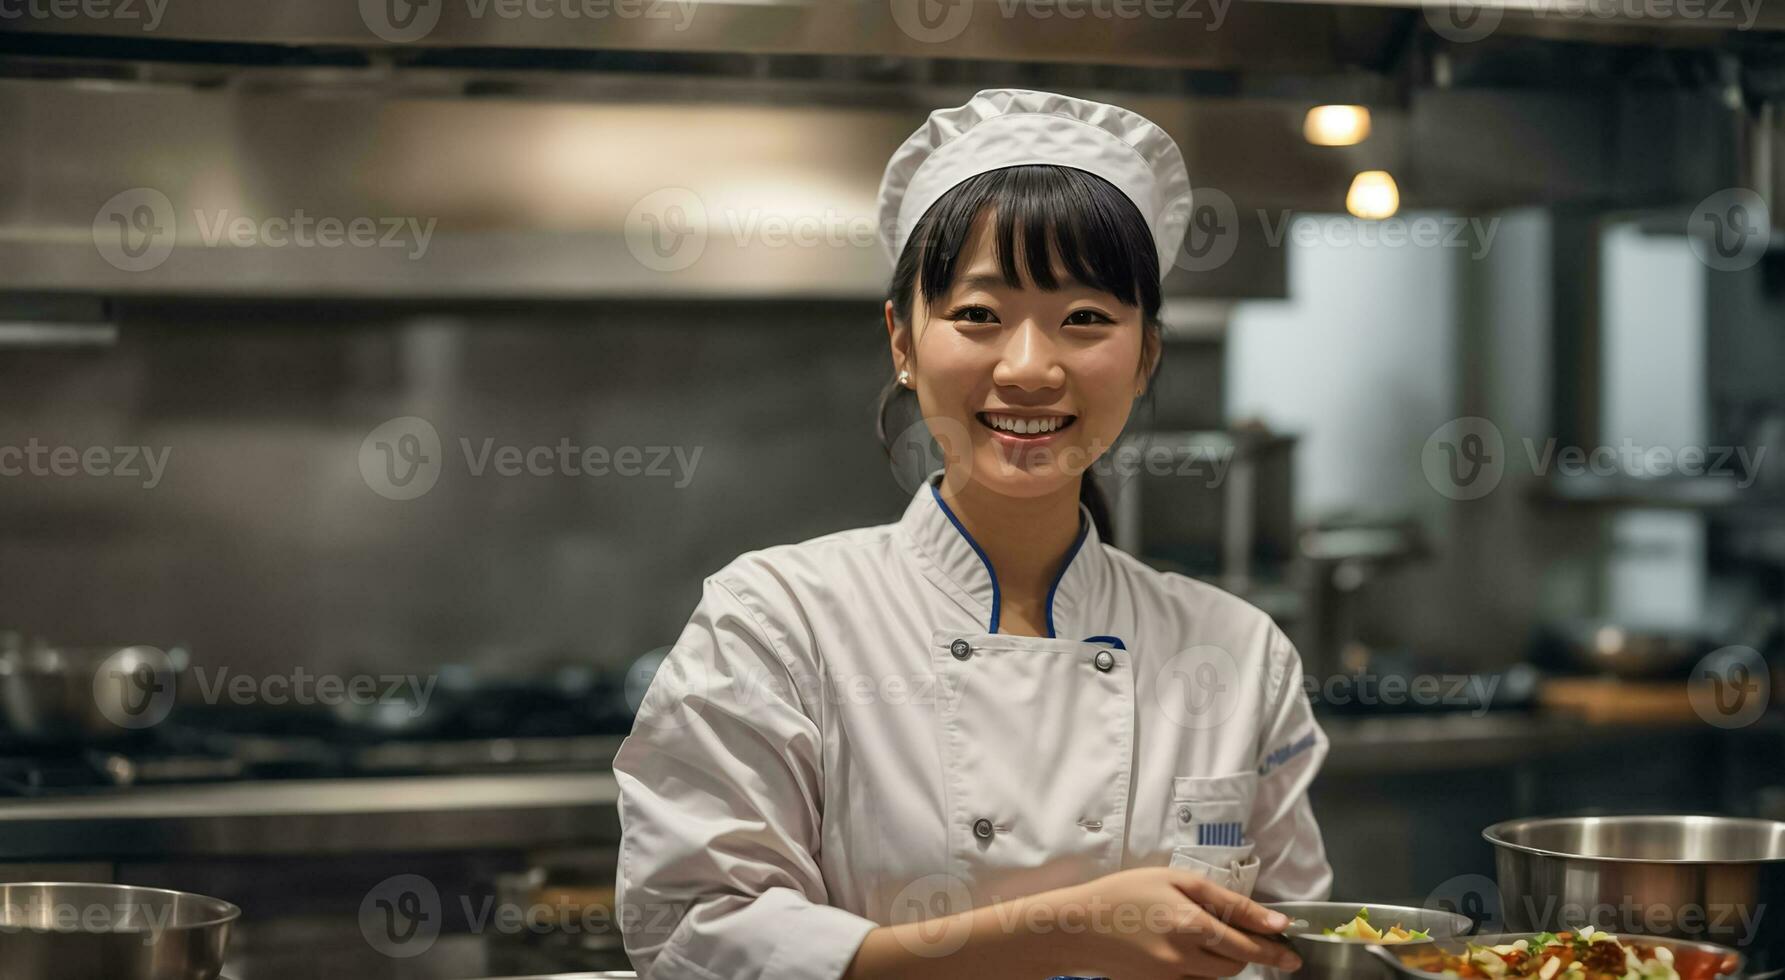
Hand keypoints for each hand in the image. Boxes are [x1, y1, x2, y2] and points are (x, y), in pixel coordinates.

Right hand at [1040, 866, 1302, 978]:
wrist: (1078, 926)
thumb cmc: (1124, 893)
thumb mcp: (1174, 879)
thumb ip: (1225, 899)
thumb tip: (1271, 921)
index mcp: (1192, 923)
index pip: (1248, 941)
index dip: (1274, 944)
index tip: (1292, 945)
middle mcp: (1187, 956)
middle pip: (1238, 964)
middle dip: (1253, 953)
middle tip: (1259, 940)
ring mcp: (1172, 977)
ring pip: (1219, 976)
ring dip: (1228, 961)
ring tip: (1214, 937)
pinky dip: (1202, 968)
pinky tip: (1188, 948)